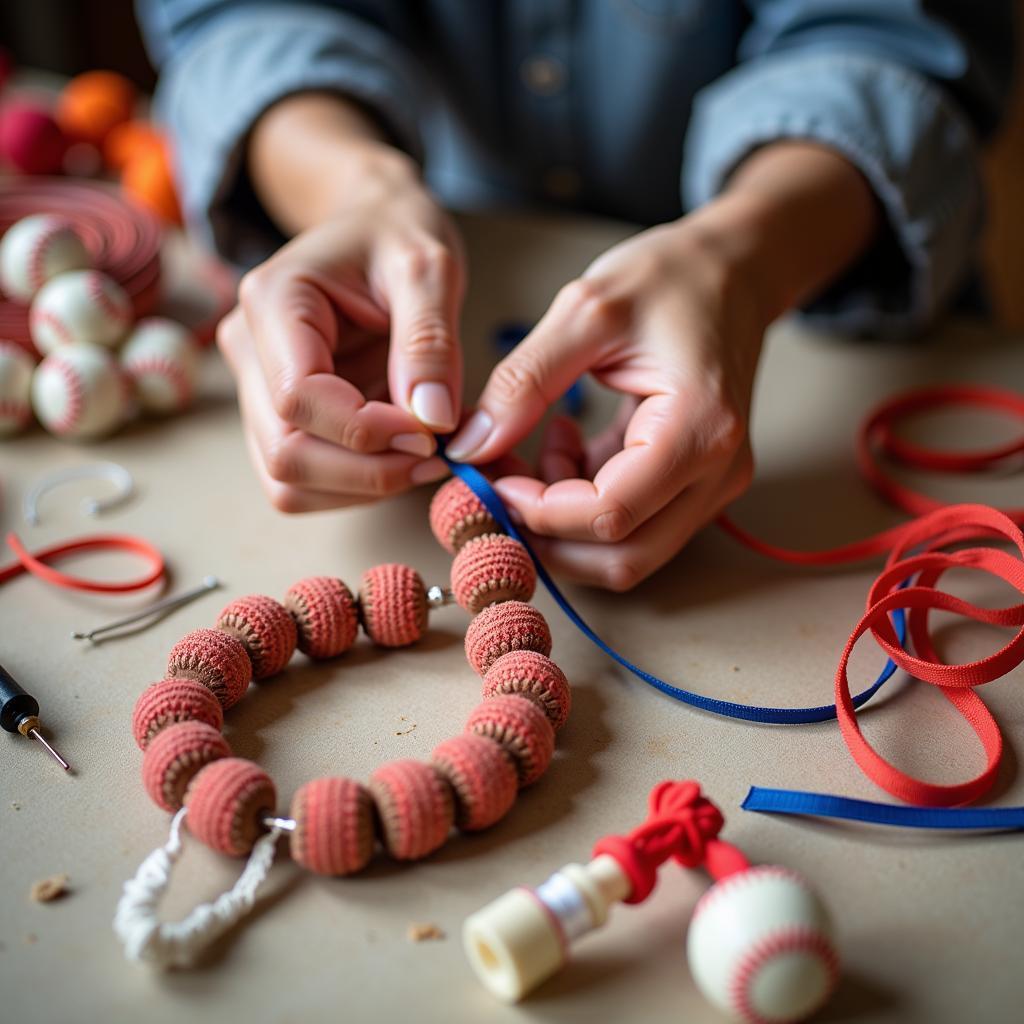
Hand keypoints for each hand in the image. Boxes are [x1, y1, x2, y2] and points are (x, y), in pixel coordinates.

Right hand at [217, 96, 461, 510]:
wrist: (376, 227)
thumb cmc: (398, 236)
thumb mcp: (430, 267)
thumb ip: (430, 341)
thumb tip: (433, 422)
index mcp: (273, 300)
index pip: (299, 398)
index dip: (366, 432)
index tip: (431, 430)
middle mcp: (248, 349)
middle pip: (285, 452)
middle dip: (368, 471)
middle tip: (437, 454)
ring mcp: (257, 390)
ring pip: (288, 482)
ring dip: (362, 488)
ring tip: (425, 456)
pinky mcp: (278, 419)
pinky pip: (303, 484)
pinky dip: (355, 488)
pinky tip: (400, 458)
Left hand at [446, 142, 877, 589]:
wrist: (733, 270)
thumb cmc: (670, 277)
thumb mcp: (584, 312)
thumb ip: (523, 383)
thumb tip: (469, 447)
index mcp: (698, 429)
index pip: (608, 515)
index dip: (536, 511)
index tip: (489, 474)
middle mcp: (716, 473)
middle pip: (622, 558)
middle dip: (545, 535)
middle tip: (495, 484)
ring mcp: (711, 486)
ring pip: (626, 555)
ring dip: (560, 525)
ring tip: (525, 456)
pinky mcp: (695, 485)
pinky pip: (632, 525)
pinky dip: (580, 505)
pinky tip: (561, 446)